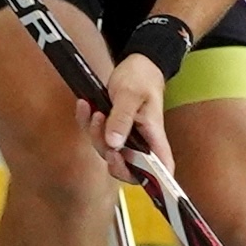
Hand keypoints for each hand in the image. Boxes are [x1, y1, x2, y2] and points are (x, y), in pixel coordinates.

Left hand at [98, 53, 172, 173]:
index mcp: (154, 137)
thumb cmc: (141, 77)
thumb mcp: (131, 95)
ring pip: (107, 151)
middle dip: (109, 155)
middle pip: (127, 167)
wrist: (135, 63)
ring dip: (95, 134)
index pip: (161, 170)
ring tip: (94, 111)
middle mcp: (141, 142)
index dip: (151, 181)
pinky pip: (96, 136)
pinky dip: (87, 123)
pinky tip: (85, 106)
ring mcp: (126, 138)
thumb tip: (114, 144)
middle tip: (102, 134)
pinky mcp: (112, 130)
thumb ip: (122, 119)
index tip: (127, 168)